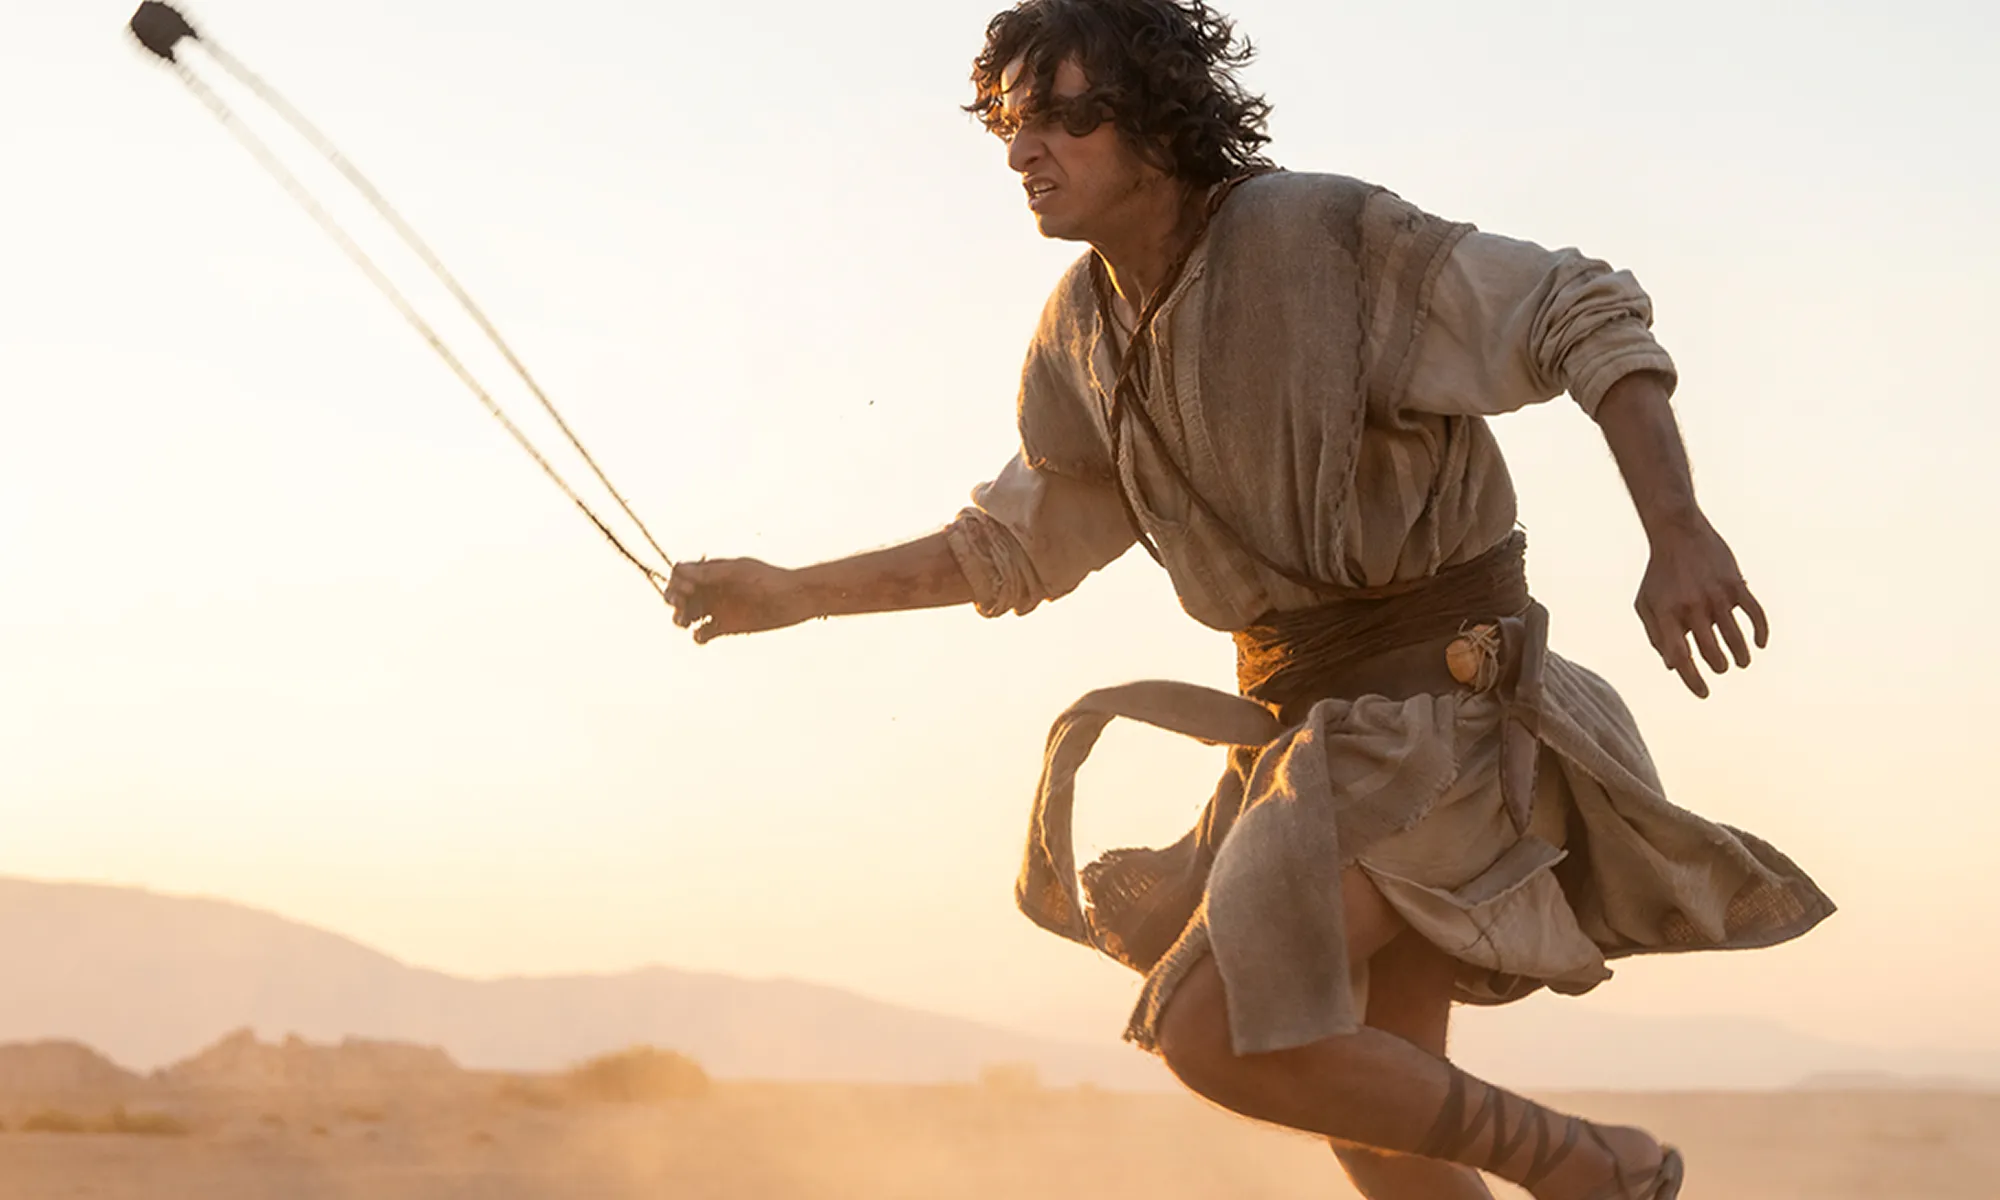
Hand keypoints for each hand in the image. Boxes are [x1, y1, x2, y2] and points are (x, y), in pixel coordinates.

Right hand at [664, 558, 816, 644]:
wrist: (794, 599)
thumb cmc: (768, 580)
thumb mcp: (737, 573)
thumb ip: (710, 573)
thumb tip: (680, 570)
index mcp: (712, 572)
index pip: (681, 574)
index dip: (676, 581)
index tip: (686, 589)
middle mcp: (711, 589)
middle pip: (679, 595)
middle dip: (674, 600)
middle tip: (680, 607)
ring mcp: (717, 608)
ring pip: (687, 615)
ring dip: (680, 619)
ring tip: (686, 622)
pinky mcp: (726, 627)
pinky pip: (702, 634)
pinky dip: (698, 636)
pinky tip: (703, 634)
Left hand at [1634, 518, 1769, 698]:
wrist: (1677, 532)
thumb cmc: (1659, 574)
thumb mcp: (1646, 603)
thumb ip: (1657, 635)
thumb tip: (1672, 667)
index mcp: (1667, 614)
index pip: (1681, 657)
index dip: (1693, 681)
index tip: (1704, 694)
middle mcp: (1691, 607)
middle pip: (1711, 651)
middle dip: (1718, 666)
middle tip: (1721, 667)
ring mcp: (1715, 595)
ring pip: (1735, 638)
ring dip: (1740, 656)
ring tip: (1741, 662)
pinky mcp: (1735, 584)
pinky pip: (1755, 614)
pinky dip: (1761, 632)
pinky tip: (1760, 644)